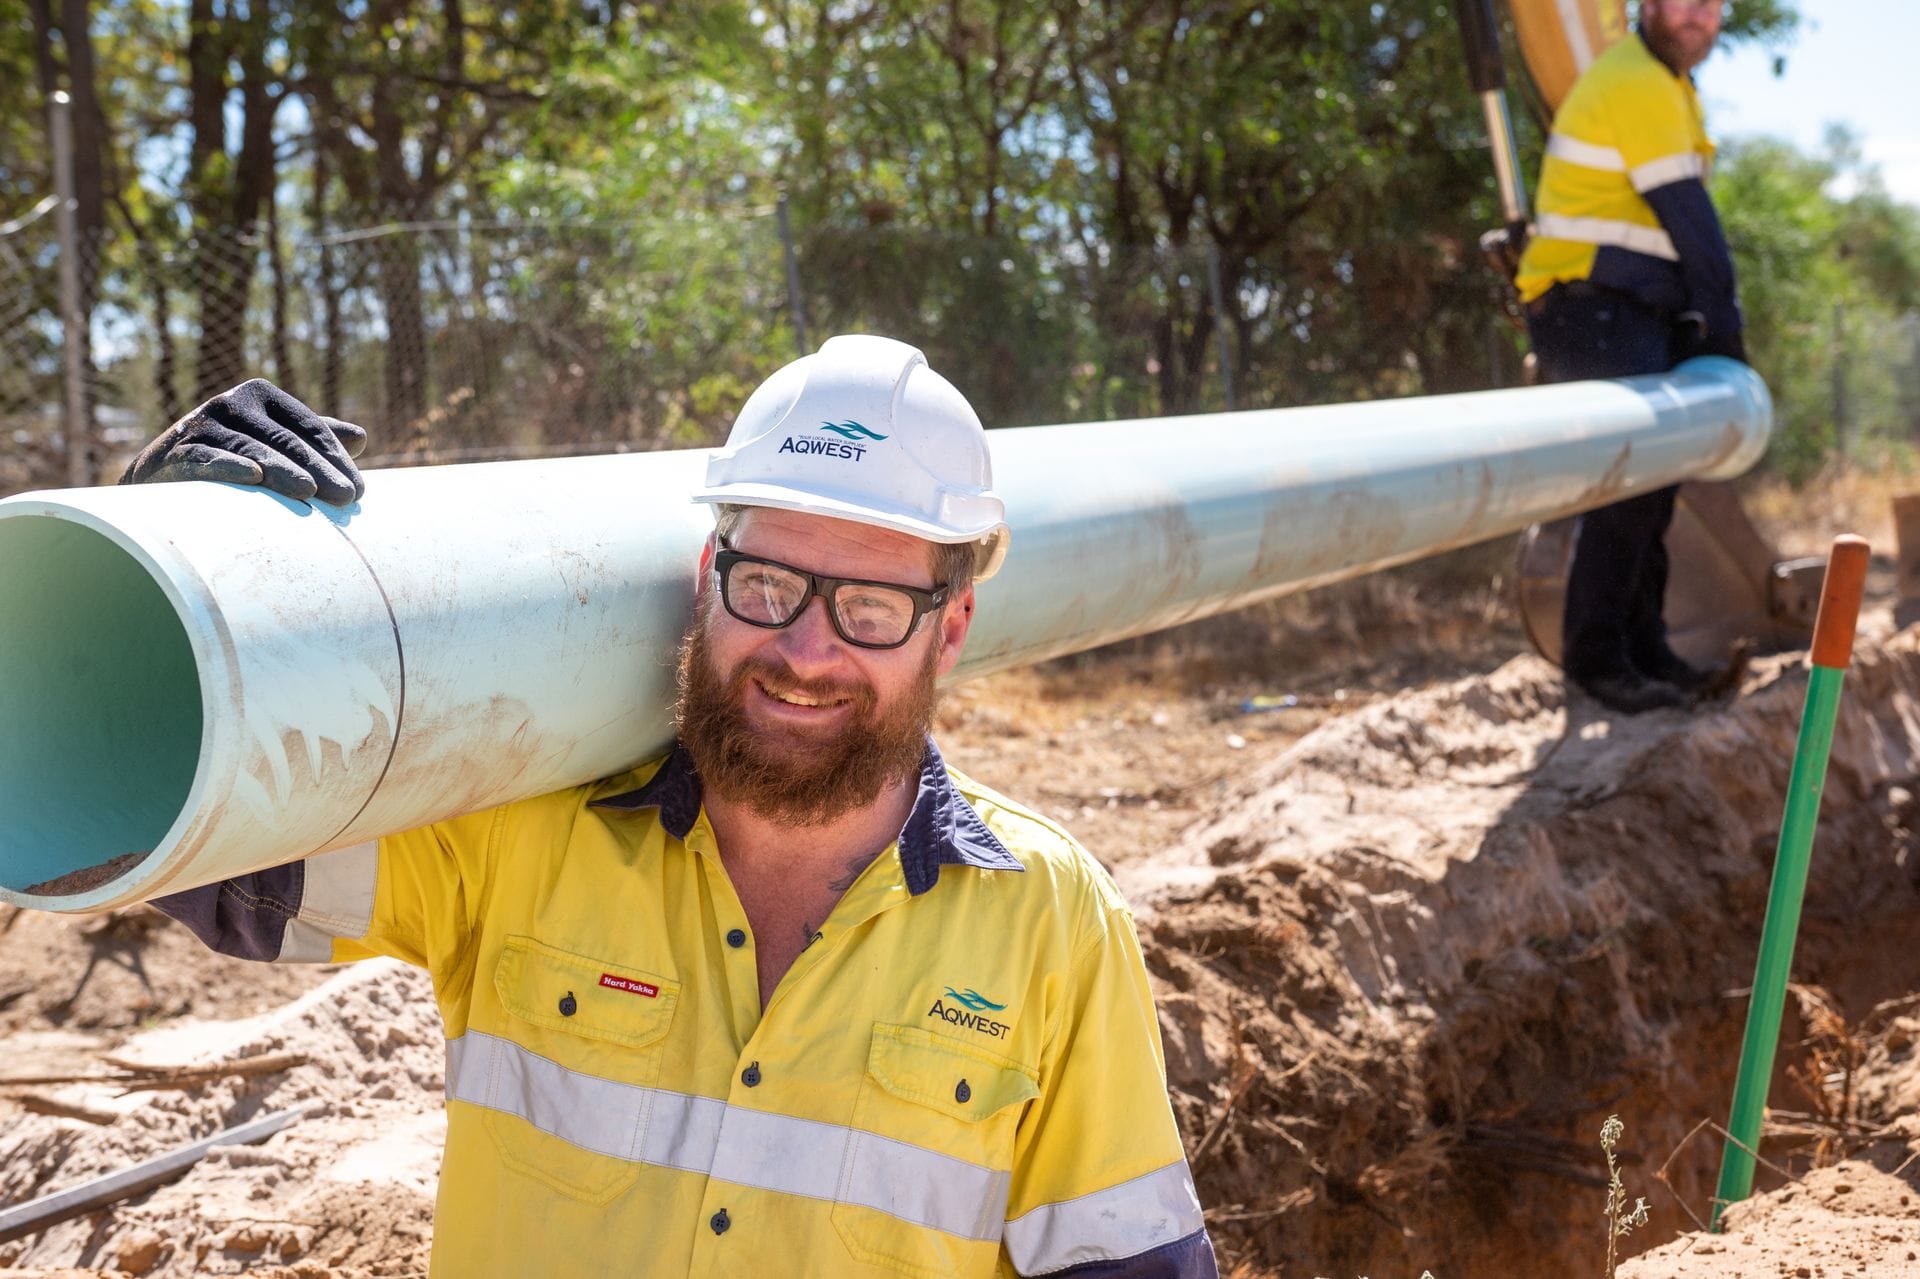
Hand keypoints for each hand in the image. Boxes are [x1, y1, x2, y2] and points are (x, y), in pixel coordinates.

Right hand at [120, 379, 368, 505]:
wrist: (159, 474)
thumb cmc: (228, 455)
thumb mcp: (270, 441)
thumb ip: (309, 438)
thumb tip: (360, 438)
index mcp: (260, 396)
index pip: (308, 427)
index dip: (335, 458)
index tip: (358, 492)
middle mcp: (231, 404)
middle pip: (286, 439)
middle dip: (319, 469)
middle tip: (346, 498)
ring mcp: (202, 425)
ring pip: (251, 449)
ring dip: (282, 470)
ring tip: (310, 492)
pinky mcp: (175, 451)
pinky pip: (205, 458)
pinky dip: (228, 466)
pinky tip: (252, 477)